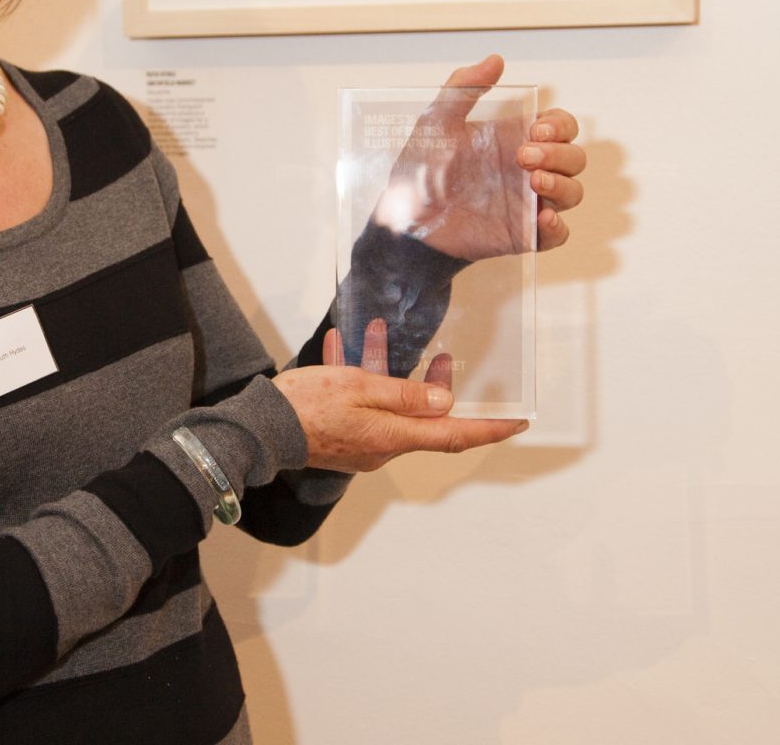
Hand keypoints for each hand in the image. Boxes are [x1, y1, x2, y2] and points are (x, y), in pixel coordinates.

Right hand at [275, 323, 527, 472]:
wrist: (261, 428)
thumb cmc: (308, 406)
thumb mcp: (359, 389)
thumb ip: (404, 395)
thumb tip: (444, 403)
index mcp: (394, 436)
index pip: (455, 435)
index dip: (489, 428)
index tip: (518, 421)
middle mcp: (383, 445)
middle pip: (424, 418)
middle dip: (438, 389)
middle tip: (447, 358)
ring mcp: (362, 442)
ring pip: (388, 404)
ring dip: (389, 372)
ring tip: (380, 334)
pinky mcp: (341, 435)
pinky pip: (359, 404)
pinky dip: (356, 377)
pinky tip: (340, 348)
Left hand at [373, 55, 584, 259]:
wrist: (405, 217)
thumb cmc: (420, 168)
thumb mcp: (437, 121)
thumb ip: (464, 88)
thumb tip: (496, 60)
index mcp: (515, 140)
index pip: (561, 127)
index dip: (562, 126)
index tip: (540, 129)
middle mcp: (527, 170)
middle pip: (574, 158)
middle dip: (560, 154)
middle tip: (523, 156)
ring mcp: (526, 203)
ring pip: (573, 192)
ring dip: (564, 183)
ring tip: (534, 181)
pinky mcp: (521, 234)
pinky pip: (557, 234)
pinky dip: (558, 227)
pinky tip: (542, 217)